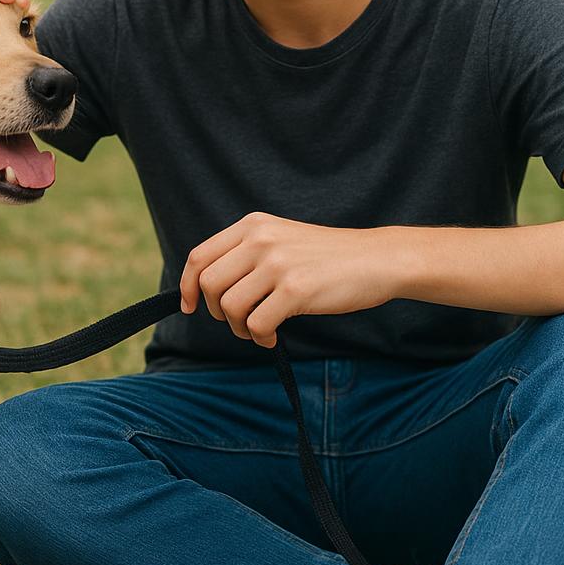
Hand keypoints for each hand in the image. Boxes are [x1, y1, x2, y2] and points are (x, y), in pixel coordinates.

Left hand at [179, 213, 397, 347]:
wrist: (376, 259)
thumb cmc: (329, 257)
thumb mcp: (282, 238)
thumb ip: (248, 252)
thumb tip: (209, 287)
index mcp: (253, 225)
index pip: (200, 256)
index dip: (186, 286)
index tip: (189, 307)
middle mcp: (260, 239)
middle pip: (209, 285)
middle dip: (218, 312)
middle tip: (240, 322)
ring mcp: (277, 263)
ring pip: (230, 307)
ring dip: (240, 329)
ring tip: (260, 331)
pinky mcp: (295, 289)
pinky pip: (256, 324)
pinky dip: (260, 338)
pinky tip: (273, 337)